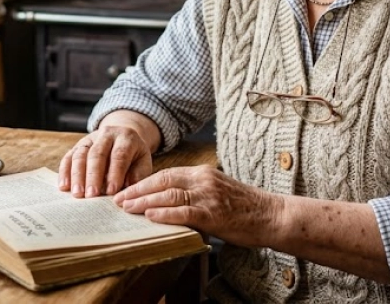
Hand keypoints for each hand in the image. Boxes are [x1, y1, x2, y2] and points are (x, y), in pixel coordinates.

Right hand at [58, 115, 154, 197]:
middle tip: (92, 195)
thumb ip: (137, 175)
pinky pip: (68, 157)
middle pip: (97, 154)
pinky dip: (65, 172)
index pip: (119, 155)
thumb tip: (126, 189)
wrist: (122, 137)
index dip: (115, 173)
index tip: (112, 191)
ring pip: (80, 155)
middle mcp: (106, 134)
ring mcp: (90, 139)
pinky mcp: (78, 145)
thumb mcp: (143, 162)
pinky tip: (64, 186)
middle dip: (94, 176)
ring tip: (77, 194)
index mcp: (126, 138)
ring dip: (77, 175)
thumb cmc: (134, 156)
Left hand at [113, 166, 282, 247]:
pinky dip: (164, 213)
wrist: (271, 215)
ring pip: (169, 195)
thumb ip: (195, 193)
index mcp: (203, 173)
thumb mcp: (217, 192)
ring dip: (144, 202)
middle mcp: (203, 180)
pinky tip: (150, 216)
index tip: (127, 190)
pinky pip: (183, 211)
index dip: (144, 182)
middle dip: (137, 190)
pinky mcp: (213, 213)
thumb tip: (168, 202)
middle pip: (162, 181)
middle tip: (118, 199)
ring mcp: (208, 196)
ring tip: (127, 208)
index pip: (167, 174)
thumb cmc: (245, 208)